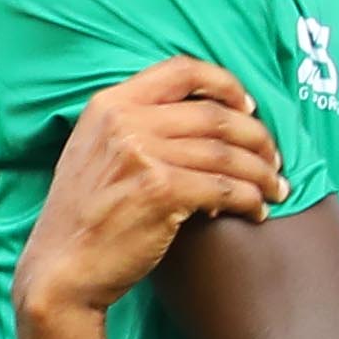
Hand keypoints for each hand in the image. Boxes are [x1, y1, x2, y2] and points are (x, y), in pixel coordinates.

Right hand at [22, 60, 282, 321]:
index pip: (182, 71)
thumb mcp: (96, 151)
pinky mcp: (159, 190)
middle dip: (257, 137)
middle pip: (215, 115)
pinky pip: (224, 188)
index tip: (249, 108)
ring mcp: (141, 154)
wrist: (61, 268)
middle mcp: (125, 121)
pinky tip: (256, 211)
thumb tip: (199, 120)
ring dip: (261, 173)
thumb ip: (135, 127)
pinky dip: (249, 199)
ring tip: (277, 189)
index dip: (226, 85)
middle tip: (274, 159)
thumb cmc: (85, 216)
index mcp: (111, 104)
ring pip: (226, 153)